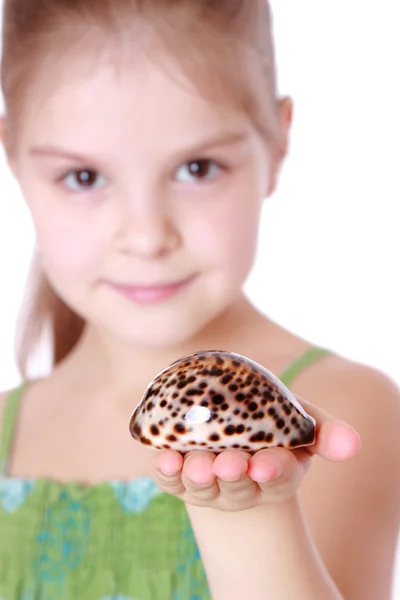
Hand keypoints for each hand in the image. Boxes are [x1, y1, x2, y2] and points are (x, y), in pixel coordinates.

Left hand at [152, 397, 360, 510]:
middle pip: (237, 485)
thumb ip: (324, 431)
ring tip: (195, 464)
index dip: (273, 471)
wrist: (231, 432)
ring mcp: (209, 484)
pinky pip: (171, 479)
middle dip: (233, 475)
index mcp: (275, 470)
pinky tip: (163, 459)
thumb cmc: (270, 422)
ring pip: (203, 486)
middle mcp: (242, 484)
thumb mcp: (300, 422)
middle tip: (229, 463)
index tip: (265, 464)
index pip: (278, 475)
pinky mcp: (179, 478)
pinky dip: (166, 471)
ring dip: (197, 476)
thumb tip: (353, 444)